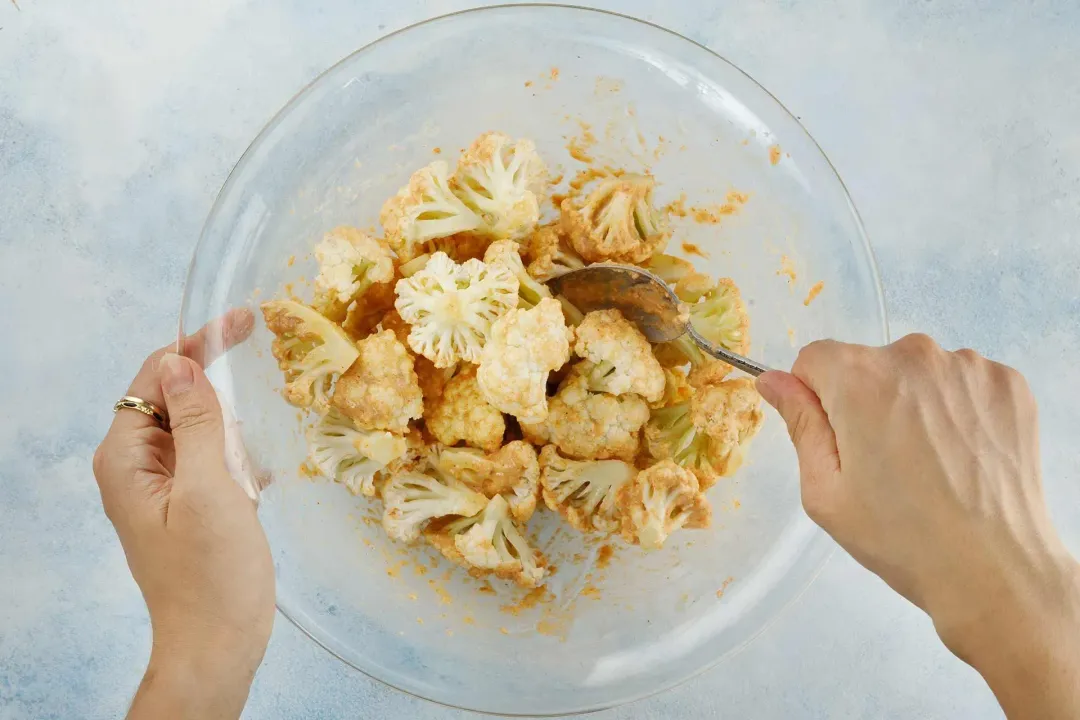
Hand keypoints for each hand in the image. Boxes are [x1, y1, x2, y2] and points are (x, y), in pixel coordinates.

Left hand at [93, 310, 274, 719]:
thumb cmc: (212, 574)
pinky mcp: (189, 503)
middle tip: (261, 381)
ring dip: (234, 434)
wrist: (217, 644)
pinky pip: (214, 459)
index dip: (198, 343)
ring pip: (201, 427)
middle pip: (176, 397)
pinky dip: (239, 460)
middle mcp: (136, 465)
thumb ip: (197, 422)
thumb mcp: (210, 489)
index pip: (156, 375)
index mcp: (126, 457)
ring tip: (252, 469)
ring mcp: (163, 486)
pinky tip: (259, 483)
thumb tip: (182, 362)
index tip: (247, 318)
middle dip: (220, 393)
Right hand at [757, 335, 1079, 719]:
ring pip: (917, 372)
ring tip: (929, 464)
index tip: (836, 439)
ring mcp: (967, 368)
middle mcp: (914, 358)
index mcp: (859, 380)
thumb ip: (800, 424)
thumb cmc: (903, 539)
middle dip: (867, 400)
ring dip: (915, 403)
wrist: (995, 571)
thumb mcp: (825, 491)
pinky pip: (963, 381)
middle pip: (869, 362)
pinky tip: (961, 456)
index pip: (815, 358)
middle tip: (884, 463)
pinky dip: (957, 409)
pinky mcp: (1009, 385)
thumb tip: (774, 380)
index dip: (816, 398)